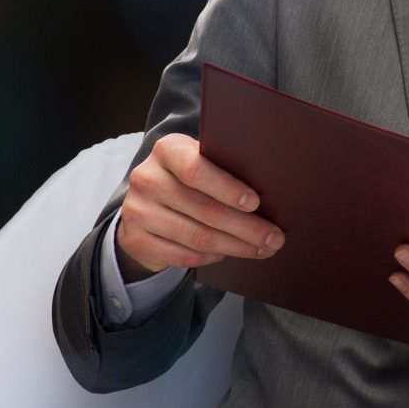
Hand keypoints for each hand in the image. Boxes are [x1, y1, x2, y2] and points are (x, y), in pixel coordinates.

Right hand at [115, 133, 281, 278]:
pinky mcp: (134, 239)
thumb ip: (226, 168)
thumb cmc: (190, 179)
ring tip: (262, 249)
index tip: (255, 203)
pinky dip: (211, 257)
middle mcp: (146, 178)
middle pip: (204, 209)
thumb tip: (272, 194)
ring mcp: (136, 210)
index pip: (196, 169)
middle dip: (246, 227)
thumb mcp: (203, 162)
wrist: (147, 202)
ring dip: (235, 246)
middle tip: (274, 239)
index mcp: (167, 150)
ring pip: (196, 236)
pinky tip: (229, 254)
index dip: (227, 188)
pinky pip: (182, 255)